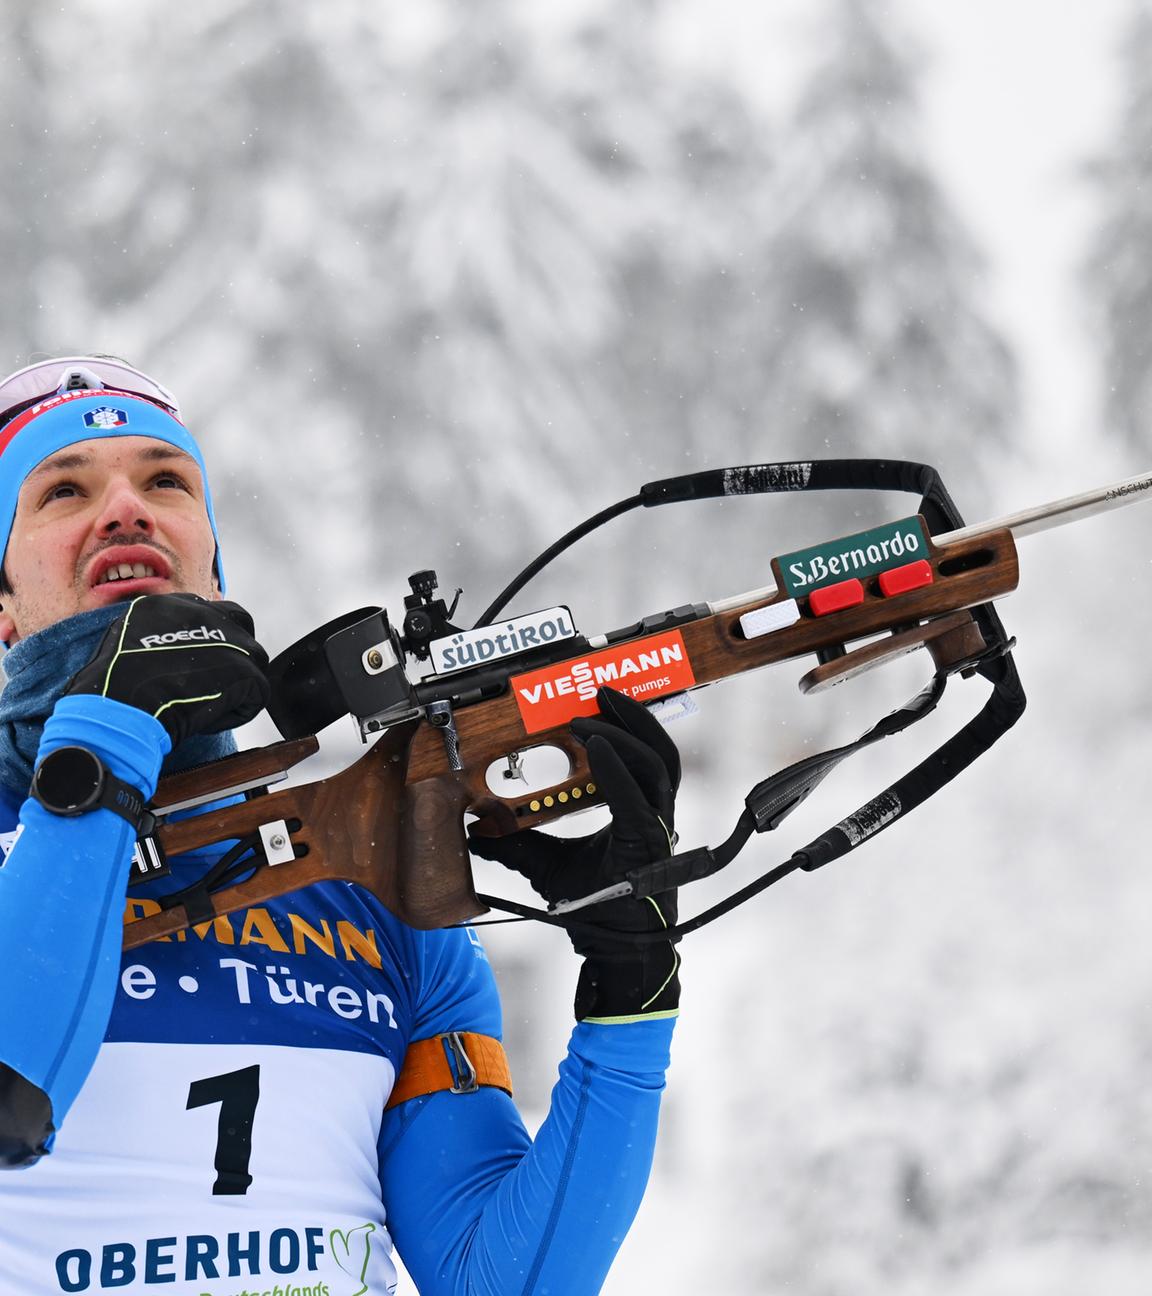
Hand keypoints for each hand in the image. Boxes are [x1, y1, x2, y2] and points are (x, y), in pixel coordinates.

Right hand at [66, 594, 269, 746]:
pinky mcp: (244, 669)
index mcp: (173, 604)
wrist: (121, 704)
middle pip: (241, 624)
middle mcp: (206, 614)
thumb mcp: (124, 643)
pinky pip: (256, 696)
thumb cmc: (111, 686)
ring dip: (236, 685)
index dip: (211, 641)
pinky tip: (208, 721)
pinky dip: (236, 713)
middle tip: (217, 682)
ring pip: (253, 662)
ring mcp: (229, 639)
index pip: (210, 612)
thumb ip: (154, 637)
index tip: (199, 664)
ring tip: (206, 706)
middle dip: (236, 651)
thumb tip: (167, 651)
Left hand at [470, 687, 681, 1020]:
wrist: (616, 953)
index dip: (624, 725)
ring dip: (624, 733)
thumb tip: (476, 829)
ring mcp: (656, 827)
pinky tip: (594, 749)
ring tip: (592, 713)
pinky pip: (637, 797)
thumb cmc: (594, 908)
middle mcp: (652, 814)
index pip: (640, 757)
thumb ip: (517, 842)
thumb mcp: (544, 865)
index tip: (595, 700)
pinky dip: (616, 769)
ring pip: (654, 765)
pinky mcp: (649, 843)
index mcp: (636, 812)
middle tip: (601, 690)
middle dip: (633, 715)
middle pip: (656, 750)